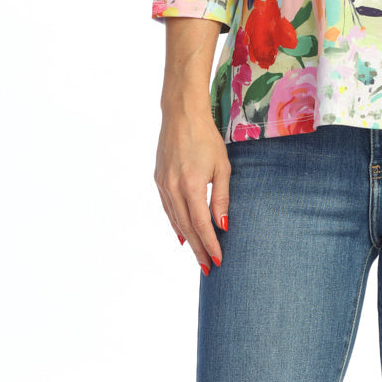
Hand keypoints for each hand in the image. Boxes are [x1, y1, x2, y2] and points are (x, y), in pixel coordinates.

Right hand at [154, 106, 229, 274]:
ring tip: (198, 255)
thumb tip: (223, 225)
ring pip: (175, 220)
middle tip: (208, 268)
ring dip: (187, 240)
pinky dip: (176, 223)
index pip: (202, 225)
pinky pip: (168, 208)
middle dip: (199, 249)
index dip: (210, 245)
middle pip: (187, 228)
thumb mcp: (222, 166)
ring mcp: (163, 185)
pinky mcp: (158, 179)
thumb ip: (222, 197)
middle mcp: (173, 190)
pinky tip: (182, 233)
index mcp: (191, 187)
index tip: (218, 261)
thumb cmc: (206, 137)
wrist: (182, 114)